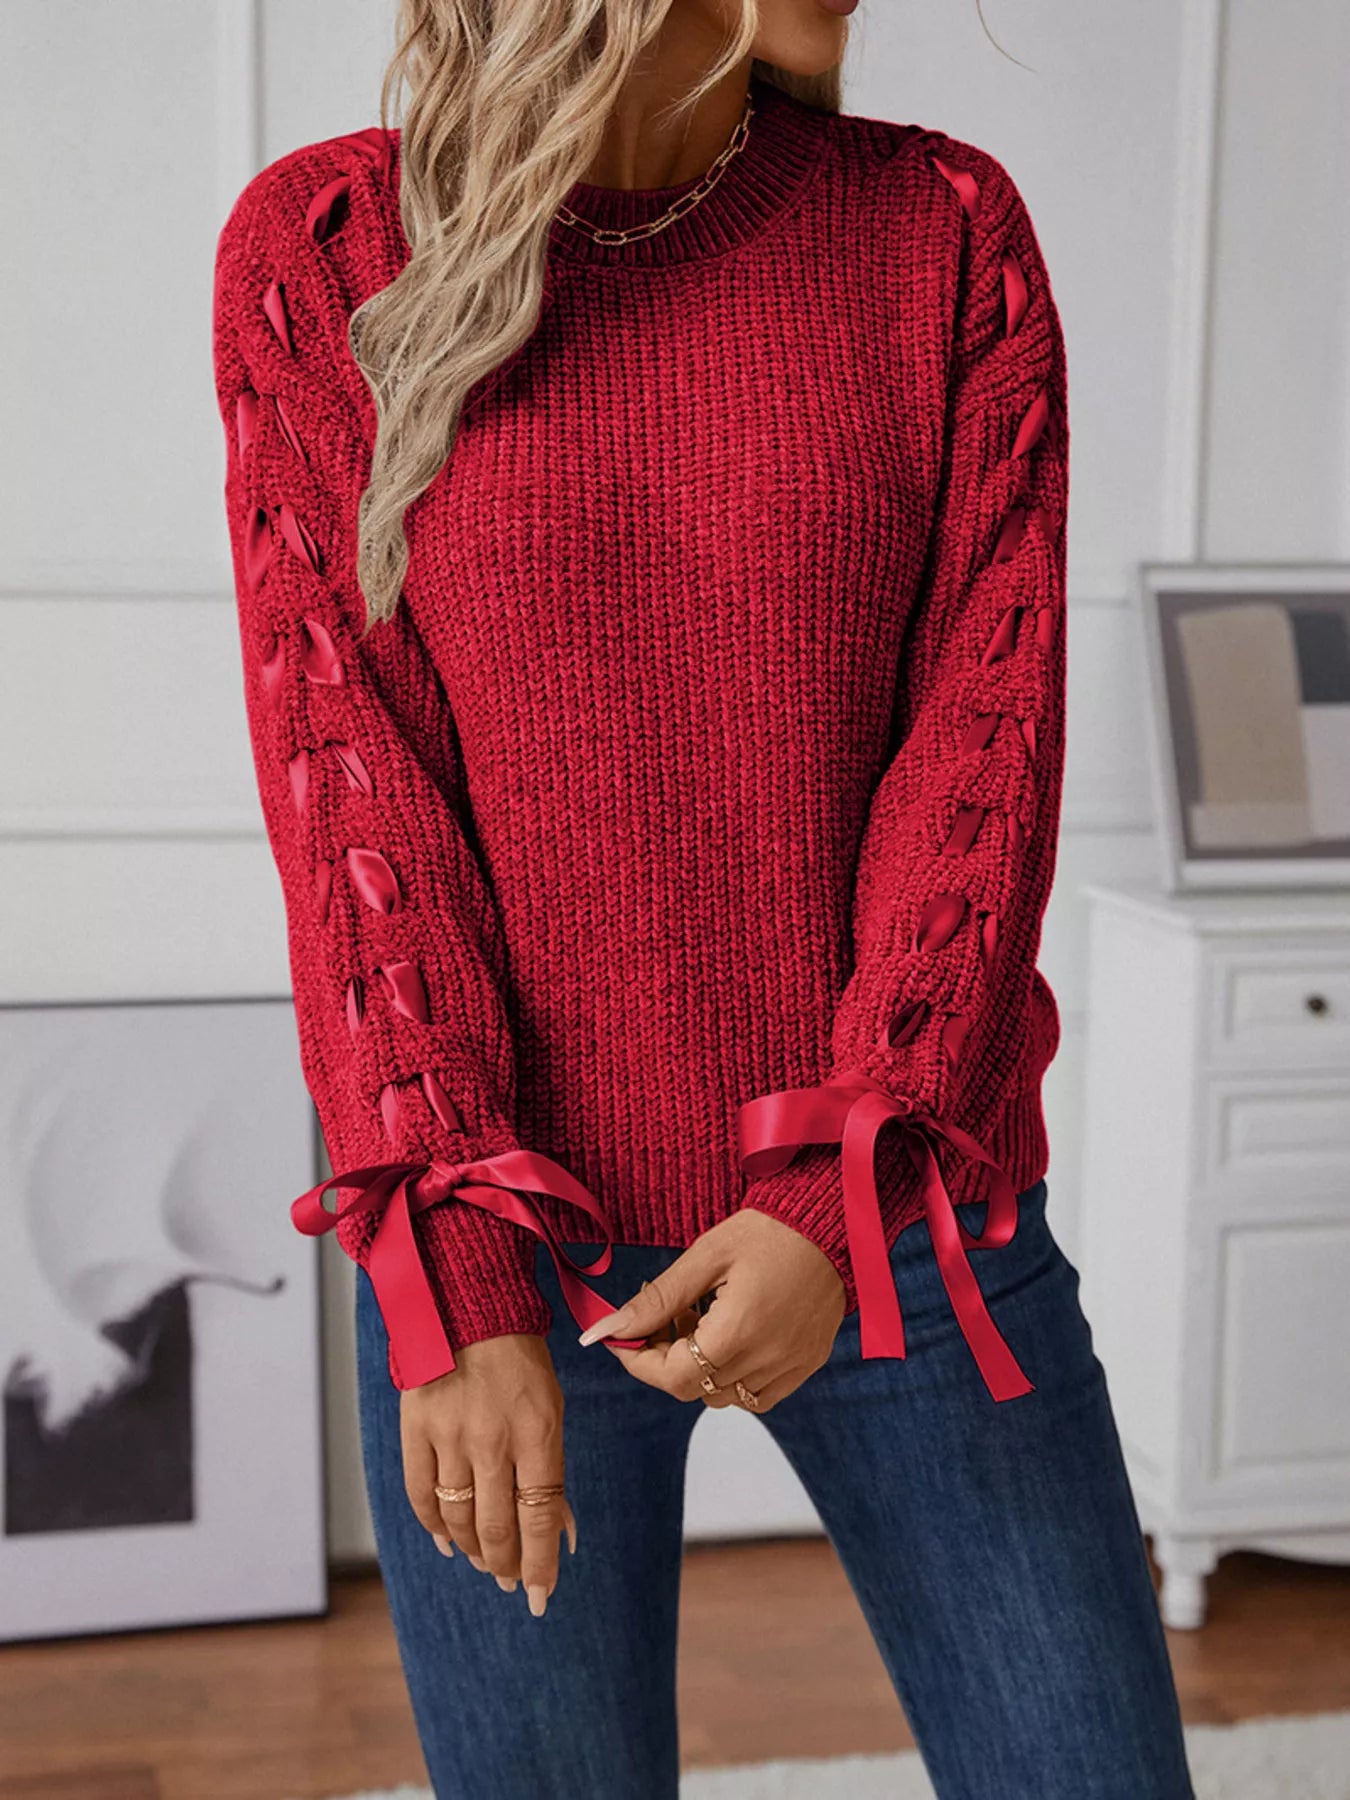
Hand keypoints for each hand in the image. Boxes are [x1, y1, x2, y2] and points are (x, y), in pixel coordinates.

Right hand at [400, 1333, 576, 1617]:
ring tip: (484, 1561)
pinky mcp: (415, 1428)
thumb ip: (551, 1470)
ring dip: (472, 1550)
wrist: (469, 1308)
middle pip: (497, 1527)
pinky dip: (434, 1526)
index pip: (540, 1517)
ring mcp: (450, 1435)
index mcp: (538, 1433)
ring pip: (458, 1519)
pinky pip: (421, 1495)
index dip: (540, 1564)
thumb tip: (561, 1531)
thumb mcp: (551, 1409)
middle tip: (508, 1580)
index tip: (539, 1595)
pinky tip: (447, 1540)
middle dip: (505, 1565)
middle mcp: (493, 1439)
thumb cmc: (520, 1362)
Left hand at [578, 1210, 845, 1410]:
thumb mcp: (706, 1256)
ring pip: (725, 1396)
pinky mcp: (808, 1363)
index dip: (639, 1361)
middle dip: (665, 1359)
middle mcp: (768, 1359)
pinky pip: (759, 1394)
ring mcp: (792, 1365)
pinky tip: (731, 1335)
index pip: (672, 1378)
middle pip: (695, 1389)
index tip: (623, 1335)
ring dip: (700, 1368)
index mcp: (739, 1331)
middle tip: (661, 1316)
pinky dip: (734, 1376)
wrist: (837, 1221)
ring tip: (699, 1319)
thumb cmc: (770, 1230)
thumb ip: (657, 1299)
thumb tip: (605, 1329)